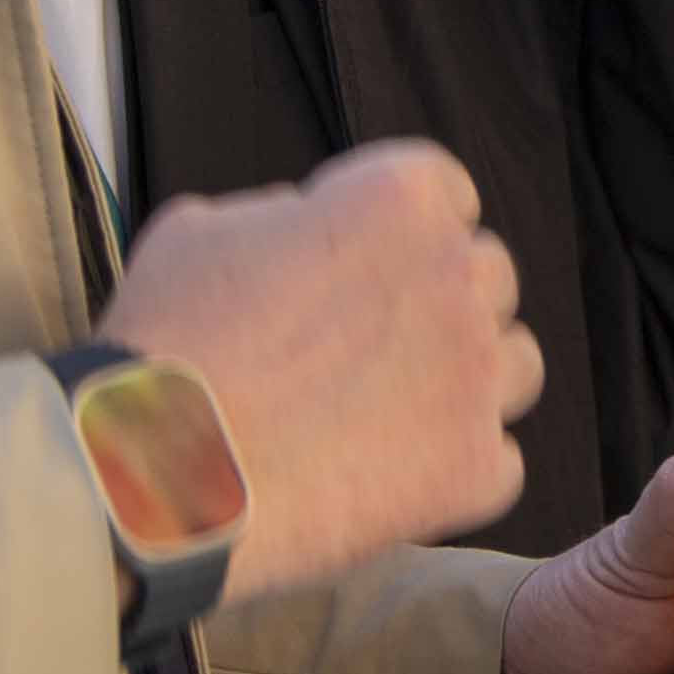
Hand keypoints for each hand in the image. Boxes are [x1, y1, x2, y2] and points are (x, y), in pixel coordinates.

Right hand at [100, 141, 540, 607]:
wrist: (158, 471)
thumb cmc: (168, 343)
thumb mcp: (204, 230)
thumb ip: (284, 217)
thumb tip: (308, 229)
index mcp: (399, 198)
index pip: (448, 193)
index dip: (407, 232)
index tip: (370, 266)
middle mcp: (458, 276)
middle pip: (488, 278)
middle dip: (439, 305)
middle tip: (371, 349)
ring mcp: (477, 376)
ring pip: (515, 364)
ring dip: (467, 381)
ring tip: (392, 415)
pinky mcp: (477, 467)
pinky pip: (499, 460)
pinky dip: (456, 471)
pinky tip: (390, 479)